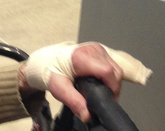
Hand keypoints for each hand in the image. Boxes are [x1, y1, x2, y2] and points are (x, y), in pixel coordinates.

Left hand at [19, 42, 150, 122]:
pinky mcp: (99, 49)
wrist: (49, 60)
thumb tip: (87, 115)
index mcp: (82, 58)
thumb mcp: (60, 89)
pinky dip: (111, 75)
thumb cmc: (53, 72)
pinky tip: (103, 82)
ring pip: (115, 67)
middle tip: (105, 98)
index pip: (106, 71)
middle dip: (114, 87)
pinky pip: (112, 63)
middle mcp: (92, 50)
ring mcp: (97, 48)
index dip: (112, 87)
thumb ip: (74, 101)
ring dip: (113, 81)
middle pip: (114, 70)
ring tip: (104, 92)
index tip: (108, 98)